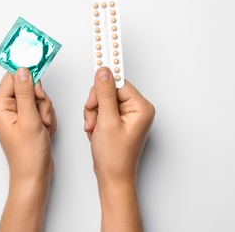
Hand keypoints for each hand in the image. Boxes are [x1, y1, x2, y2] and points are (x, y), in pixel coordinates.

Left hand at [0, 67, 56, 231]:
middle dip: (40, 99)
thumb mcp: (29, 120)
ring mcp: (18, 115)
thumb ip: (26, 92)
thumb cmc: (28, 154)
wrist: (34, 176)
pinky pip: (41, 108)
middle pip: (27, 86)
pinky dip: (47, 117)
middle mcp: (7, 109)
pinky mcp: (28, 120)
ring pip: (37, 97)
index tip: (38, 60)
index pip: (12, 77)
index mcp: (0, 107)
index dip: (27, 72)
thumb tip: (22, 70)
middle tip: (40, 113)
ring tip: (43, 127)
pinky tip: (45, 130)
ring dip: (45, 110)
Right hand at [84, 67, 154, 181]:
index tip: (98, 57)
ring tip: (95, 129)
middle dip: (96, 105)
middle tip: (94, 120)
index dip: (102, 87)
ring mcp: (127, 115)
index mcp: (141, 107)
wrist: (112, 177)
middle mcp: (137, 109)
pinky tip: (96, 132)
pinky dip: (95, 119)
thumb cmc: (114, 157)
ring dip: (93, 114)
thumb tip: (103, 72)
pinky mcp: (119, 120)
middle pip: (108, 90)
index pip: (118, 83)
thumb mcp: (106, 122)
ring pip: (102, 100)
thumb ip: (104, 94)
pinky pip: (101, 109)